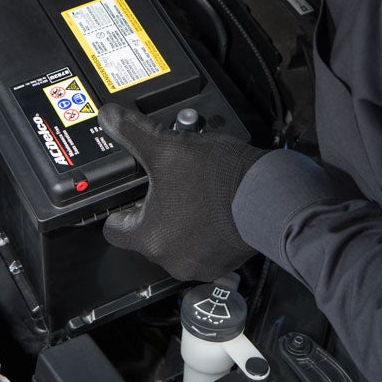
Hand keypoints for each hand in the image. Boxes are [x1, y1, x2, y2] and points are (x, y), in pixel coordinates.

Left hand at [99, 104, 261, 281]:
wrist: (271, 196)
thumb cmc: (220, 178)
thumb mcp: (169, 146)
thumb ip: (133, 132)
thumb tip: (110, 117)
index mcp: (151, 238)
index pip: (114, 230)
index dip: (118, 208)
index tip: (128, 195)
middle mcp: (172, 260)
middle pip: (148, 234)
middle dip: (155, 210)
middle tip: (167, 184)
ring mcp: (201, 265)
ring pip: (177, 240)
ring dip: (181, 220)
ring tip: (192, 192)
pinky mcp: (225, 263)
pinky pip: (204, 246)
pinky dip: (204, 230)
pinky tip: (212, 206)